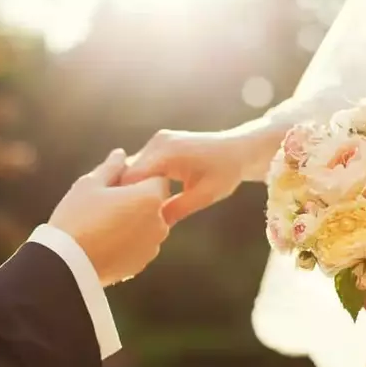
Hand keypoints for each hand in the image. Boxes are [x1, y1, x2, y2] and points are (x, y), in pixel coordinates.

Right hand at [49, 149, 170, 285]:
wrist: (65, 265)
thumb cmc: (76, 218)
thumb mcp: (89, 185)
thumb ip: (111, 168)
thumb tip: (121, 154)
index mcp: (150, 199)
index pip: (157, 178)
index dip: (138, 177)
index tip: (116, 182)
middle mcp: (159, 223)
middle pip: (154, 202)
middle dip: (137, 199)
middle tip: (106, 202)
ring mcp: (152, 246)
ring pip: (148, 224)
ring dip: (133, 220)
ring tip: (102, 222)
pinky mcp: (142, 263)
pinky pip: (139, 244)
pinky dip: (128, 239)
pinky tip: (104, 239)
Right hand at [121, 130, 250, 224]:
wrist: (238, 150)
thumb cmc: (226, 172)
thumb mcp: (205, 195)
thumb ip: (178, 209)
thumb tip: (155, 226)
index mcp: (168, 152)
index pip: (132, 176)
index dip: (127, 198)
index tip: (127, 219)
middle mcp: (159, 142)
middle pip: (128, 171)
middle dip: (127, 195)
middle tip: (128, 220)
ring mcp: (158, 141)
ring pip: (132, 168)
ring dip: (132, 189)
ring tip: (134, 213)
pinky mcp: (159, 144)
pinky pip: (141, 165)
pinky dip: (140, 182)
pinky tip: (143, 201)